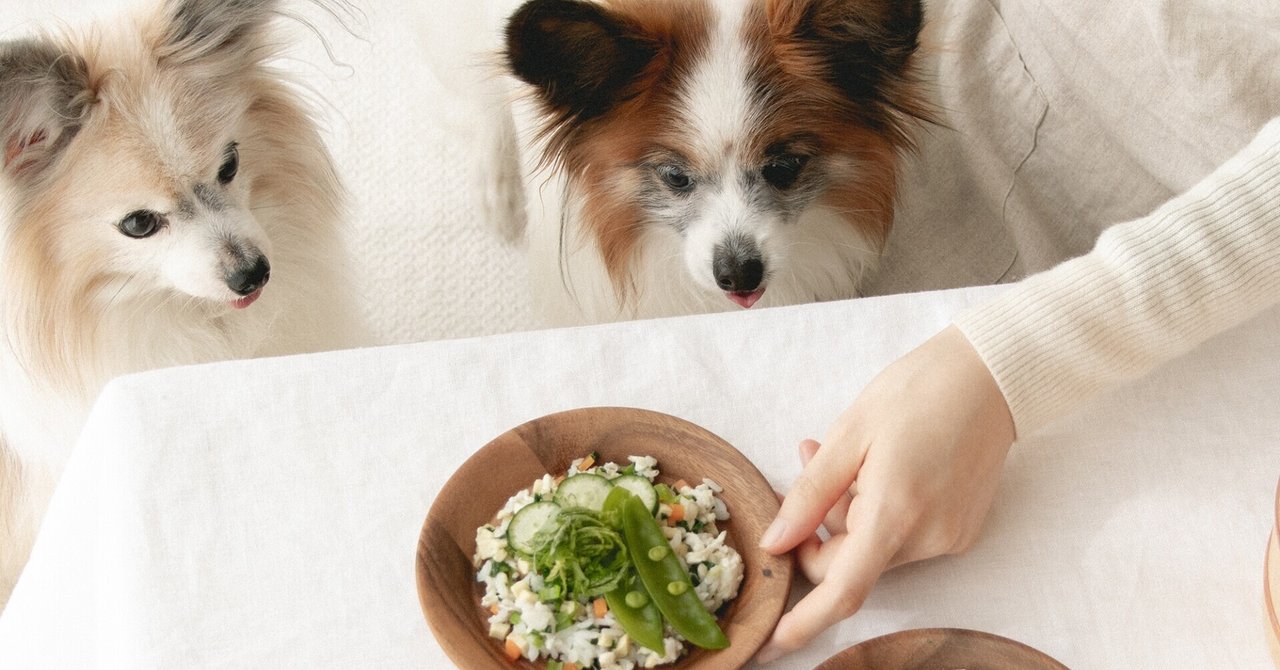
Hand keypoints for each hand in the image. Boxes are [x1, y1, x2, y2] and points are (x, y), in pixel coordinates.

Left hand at [754, 325, 1015, 662]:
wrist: (992, 375)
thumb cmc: (918, 391)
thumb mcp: (849, 434)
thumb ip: (809, 494)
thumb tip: (774, 543)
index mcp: (895, 513)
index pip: (842, 591)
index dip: (802, 624)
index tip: (769, 645)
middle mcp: (927, 537)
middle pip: (850, 563)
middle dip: (818, 527)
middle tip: (806, 460)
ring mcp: (949, 538)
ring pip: (874, 549)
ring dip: (848, 513)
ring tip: (846, 454)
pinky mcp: (961, 530)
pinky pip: (902, 537)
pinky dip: (878, 512)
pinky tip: (879, 467)